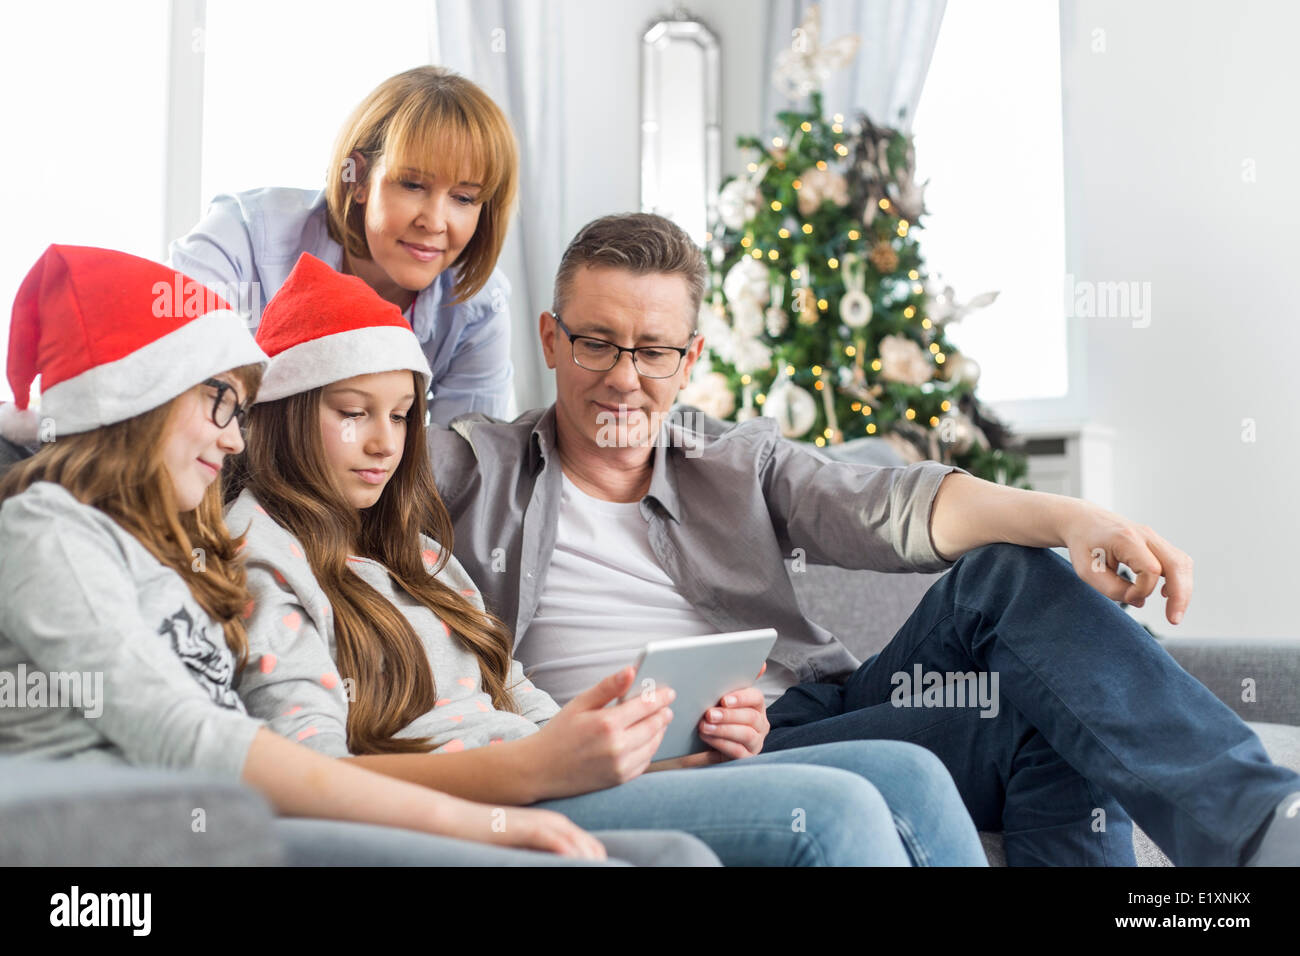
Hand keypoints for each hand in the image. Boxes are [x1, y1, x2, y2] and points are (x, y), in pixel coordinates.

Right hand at [440, 798, 606, 858]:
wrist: (458, 819)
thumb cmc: (488, 839)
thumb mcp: (524, 848)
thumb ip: (544, 855)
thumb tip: (562, 865)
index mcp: (558, 827)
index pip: (592, 849)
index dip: (599, 865)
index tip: (606, 874)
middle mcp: (556, 823)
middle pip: (593, 850)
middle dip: (599, 866)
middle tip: (607, 875)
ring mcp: (544, 824)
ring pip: (581, 847)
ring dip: (589, 864)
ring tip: (597, 873)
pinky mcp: (530, 828)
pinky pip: (559, 843)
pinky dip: (570, 858)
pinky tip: (575, 866)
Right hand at [523, 666, 674, 798]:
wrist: (540, 769)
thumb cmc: (559, 732)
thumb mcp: (580, 703)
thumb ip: (608, 687)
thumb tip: (632, 670)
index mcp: (607, 723)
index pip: (646, 705)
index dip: (661, 696)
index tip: (669, 691)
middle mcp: (617, 746)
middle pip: (654, 725)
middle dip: (663, 713)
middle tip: (668, 706)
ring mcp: (620, 766)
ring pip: (653, 745)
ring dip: (660, 731)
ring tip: (660, 721)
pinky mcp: (620, 780)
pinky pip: (645, 762)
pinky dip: (650, 749)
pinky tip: (648, 740)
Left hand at [655, 663, 770, 767]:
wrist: (706, 747)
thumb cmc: (716, 719)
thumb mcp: (721, 701)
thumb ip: (732, 682)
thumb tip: (761, 664)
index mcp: (756, 706)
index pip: (756, 698)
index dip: (741, 698)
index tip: (724, 700)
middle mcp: (760, 724)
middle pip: (750, 717)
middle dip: (728, 715)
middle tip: (709, 713)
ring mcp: (756, 742)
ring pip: (746, 734)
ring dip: (723, 729)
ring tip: (704, 726)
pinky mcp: (747, 758)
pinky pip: (738, 751)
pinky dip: (721, 743)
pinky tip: (707, 737)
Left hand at [1060, 502, 1192, 624]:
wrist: (1083, 521)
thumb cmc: (1083, 544)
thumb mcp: (1087, 571)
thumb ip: (1112, 588)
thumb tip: (1139, 601)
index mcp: (1126, 539)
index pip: (1150, 570)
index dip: (1143, 590)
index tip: (1128, 596)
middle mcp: (1145, 535)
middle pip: (1177, 564)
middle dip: (1180, 595)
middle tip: (1173, 620)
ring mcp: (1154, 537)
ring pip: (1182, 563)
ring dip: (1183, 590)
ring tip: (1173, 612)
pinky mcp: (1156, 544)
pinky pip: (1177, 562)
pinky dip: (1178, 580)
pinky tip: (1166, 594)